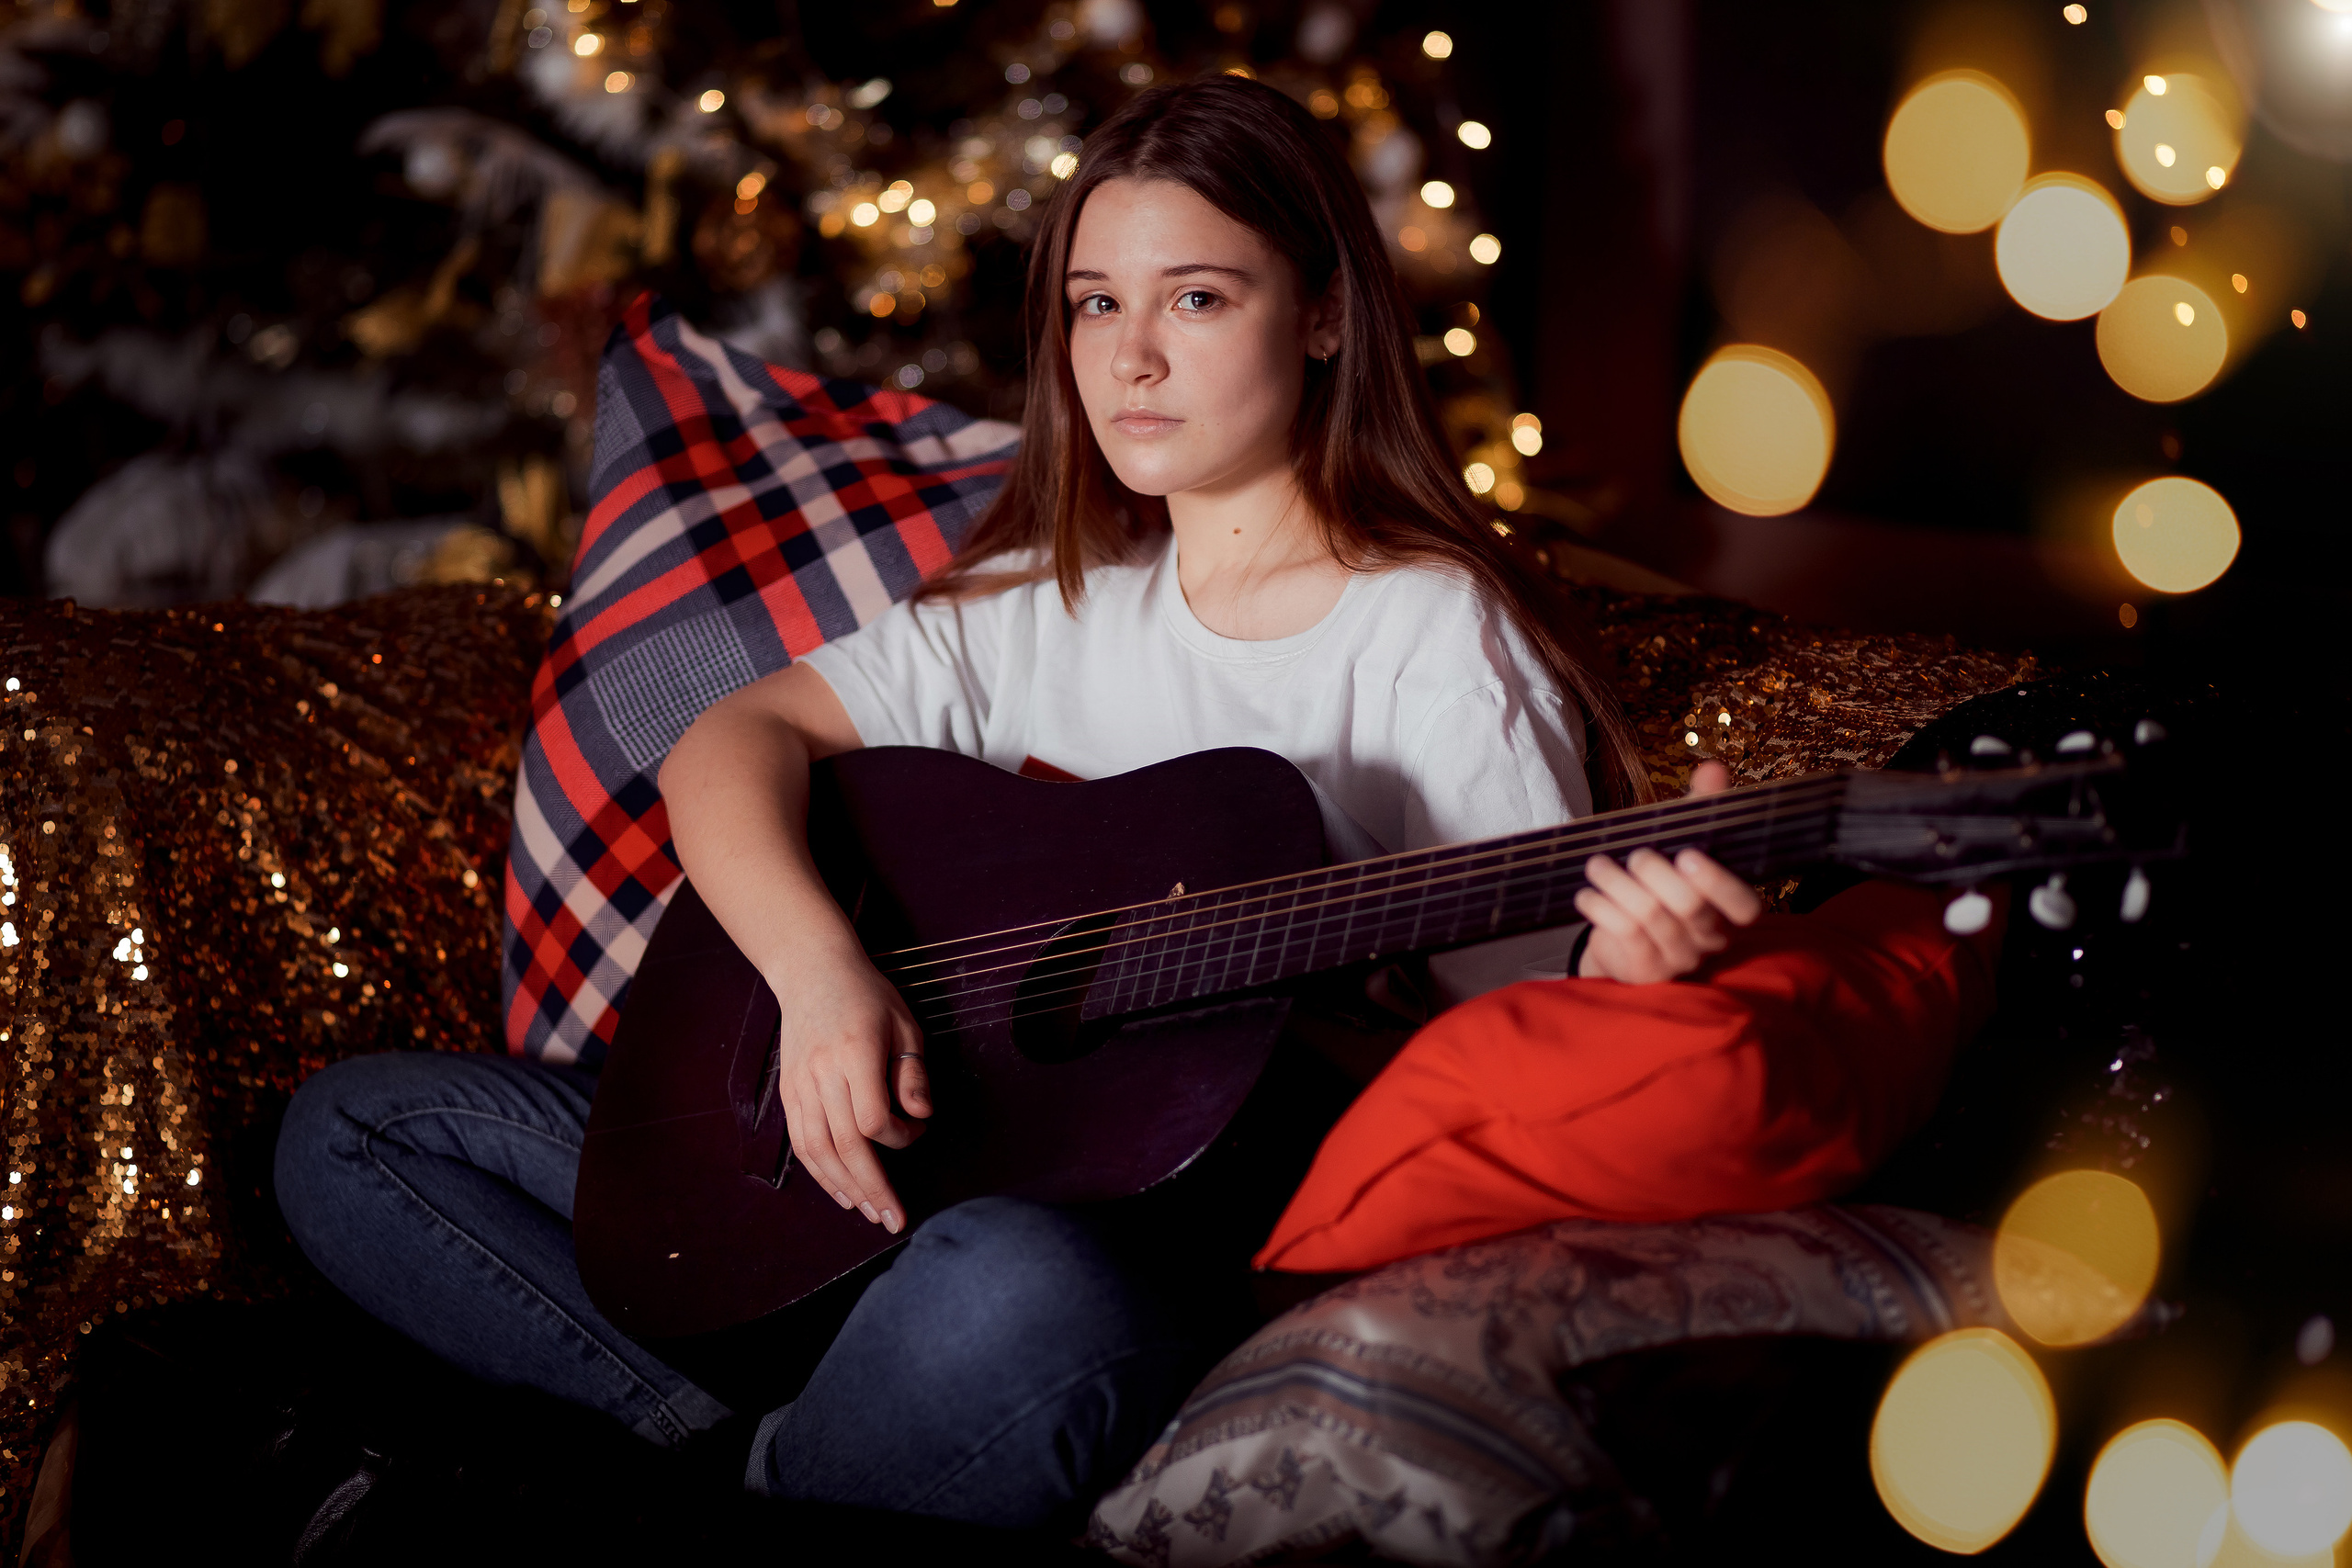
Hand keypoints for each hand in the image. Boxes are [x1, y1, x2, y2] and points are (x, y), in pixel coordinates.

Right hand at [768, 943, 931, 1232]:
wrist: (812, 972)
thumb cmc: (867, 996)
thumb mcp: (904, 1024)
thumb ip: (912, 1073)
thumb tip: (920, 1117)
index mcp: (854, 1055)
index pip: (872, 1119)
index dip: (898, 1138)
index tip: (917, 1131)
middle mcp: (821, 1074)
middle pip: (844, 1147)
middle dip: (872, 1189)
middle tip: (894, 1219)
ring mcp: (799, 1086)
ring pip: (817, 1152)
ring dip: (845, 1188)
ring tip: (869, 1213)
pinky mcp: (788, 1092)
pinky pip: (801, 1142)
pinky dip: (820, 1172)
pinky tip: (841, 1191)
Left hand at [1574, 762, 1764, 983]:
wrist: (1626, 944)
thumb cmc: (1663, 886)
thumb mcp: (1684, 845)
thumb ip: (1702, 809)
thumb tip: (1713, 767)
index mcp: (1731, 909)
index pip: (1745, 906)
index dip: (1718, 882)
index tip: (1687, 854)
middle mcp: (1711, 938)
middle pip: (1691, 908)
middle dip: (1656, 875)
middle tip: (1635, 854)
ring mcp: (1679, 958)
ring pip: (1650, 918)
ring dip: (1617, 885)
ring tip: (1596, 865)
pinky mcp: (1645, 970)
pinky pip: (1624, 935)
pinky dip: (1601, 908)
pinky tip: (1587, 894)